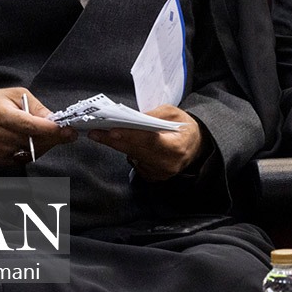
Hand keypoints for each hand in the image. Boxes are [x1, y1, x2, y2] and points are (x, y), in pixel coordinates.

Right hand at [0, 87, 74, 165]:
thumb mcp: (17, 95)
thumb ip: (37, 107)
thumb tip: (54, 119)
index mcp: (0, 113)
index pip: (29, 125)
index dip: (51, 129)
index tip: (68, 131)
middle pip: (33, 141)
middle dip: (53, 137)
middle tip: (65, 133)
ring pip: (31, 152)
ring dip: (45, 144)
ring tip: (45, 134)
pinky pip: (24, 160)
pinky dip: (34, 152)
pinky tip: (32, 141)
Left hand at [88, 104, 205, 180]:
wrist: (196, 146)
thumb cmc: (183, 128)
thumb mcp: (173, 113)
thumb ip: (154, 115)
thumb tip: (131, 119)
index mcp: (176, 147)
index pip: (149, 140)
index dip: (130, 135)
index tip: (112, 130)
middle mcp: (168, 164)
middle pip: (136, 151)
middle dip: (114, 140)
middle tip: (95, 132)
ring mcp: (160, 173)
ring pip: (132, 157)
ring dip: (118, 146)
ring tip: (102, 134)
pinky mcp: (153, 177)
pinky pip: (135, 164)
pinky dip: (129, 153)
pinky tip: (123, 144)